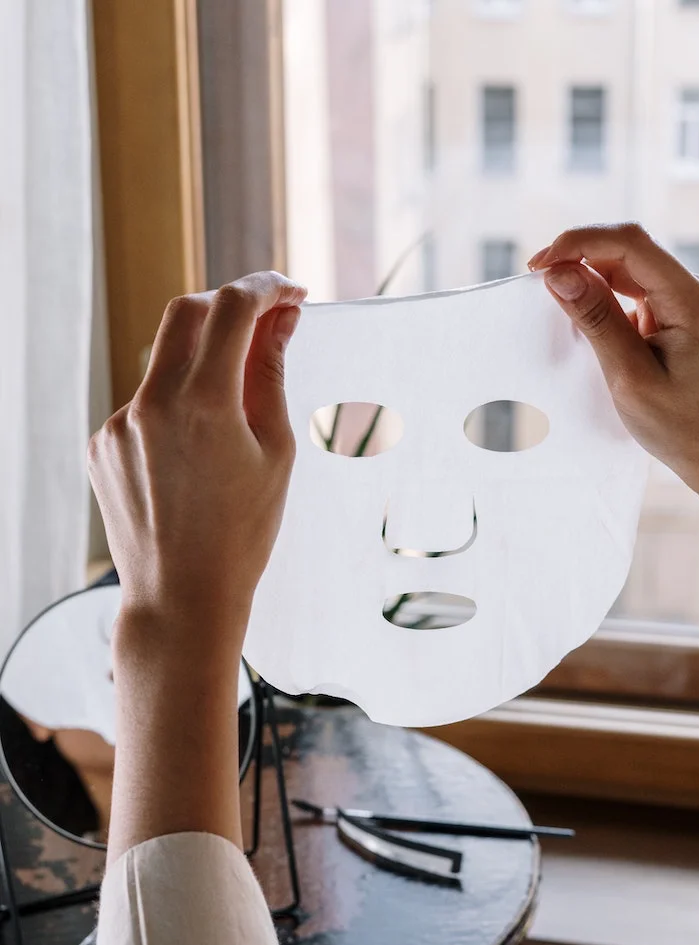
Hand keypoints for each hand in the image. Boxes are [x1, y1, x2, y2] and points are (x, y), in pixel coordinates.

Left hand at [88, 271, 306, 650]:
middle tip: (266, 325)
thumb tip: (280, 321)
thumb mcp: (275, 453)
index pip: (232, 307)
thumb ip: (271, 376)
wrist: (182, 597)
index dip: (267, 288)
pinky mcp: (102, 443)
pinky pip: (143, 402)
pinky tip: (196, 453)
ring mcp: (119, 423)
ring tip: (234, 411)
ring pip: (164, 360)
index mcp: (205, 403)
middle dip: (229, 306)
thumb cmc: (242, 534)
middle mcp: (152, 403)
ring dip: (202, 361)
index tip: (291, 295)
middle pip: (187, 312)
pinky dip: (175, 404)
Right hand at [529, 223, 698, 539]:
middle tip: (538, 283)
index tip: (538, 265)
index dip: (579, 242)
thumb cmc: (684, 428)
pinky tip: (588, 326)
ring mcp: (692, 303)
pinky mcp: (684, 318)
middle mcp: (697, 290)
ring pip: (631, 273)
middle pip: (629, 252)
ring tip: (559, 307)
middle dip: (580, 260)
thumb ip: (596, 321)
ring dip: (592, 283)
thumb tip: (559, 274)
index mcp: (692, 300)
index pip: (630, 243)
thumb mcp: (630, 377)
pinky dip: (609, 303)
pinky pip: (639, 295)